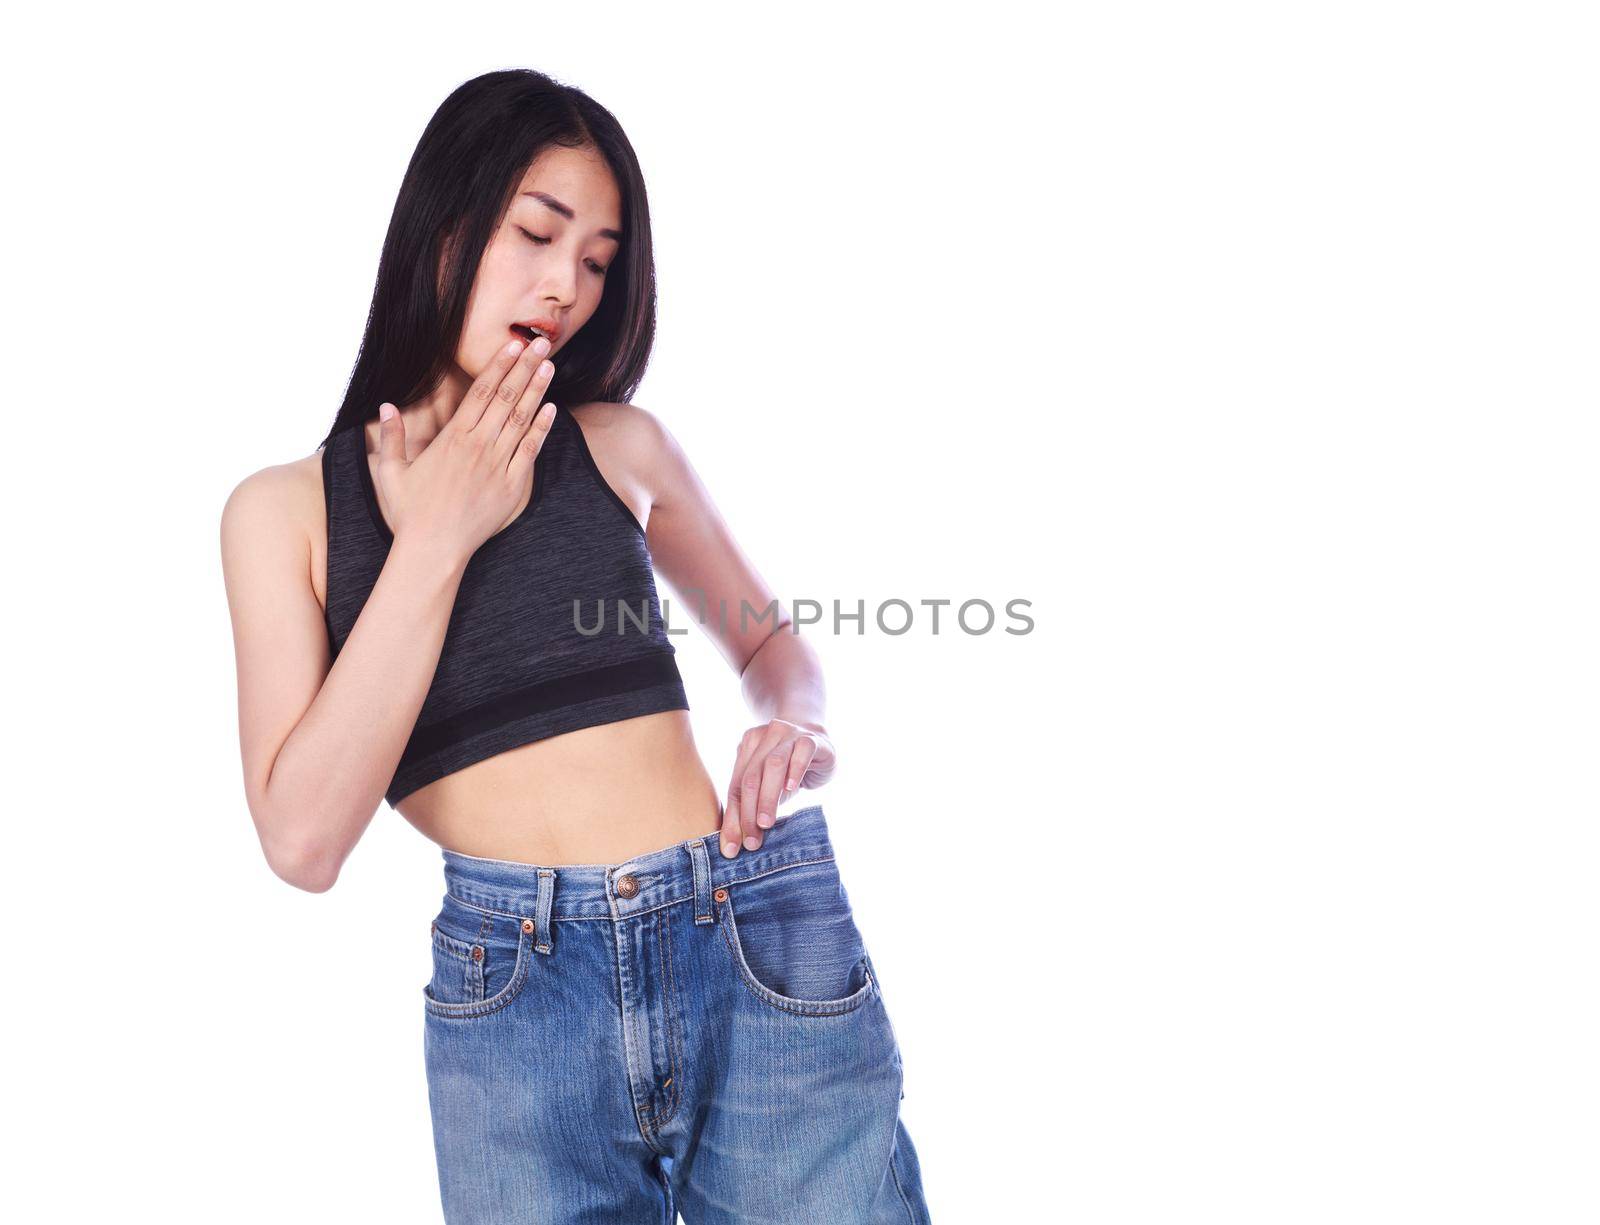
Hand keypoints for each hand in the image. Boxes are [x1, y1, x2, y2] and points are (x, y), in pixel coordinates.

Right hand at [372, 336, 557, 562]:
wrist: (433, 549)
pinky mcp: (512, 486)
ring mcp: (498, 466)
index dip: (499, 365)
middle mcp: (478, 446)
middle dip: (525, 367)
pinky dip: (542, 429)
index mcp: (452, 438)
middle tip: (542, 343)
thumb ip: (392, 437)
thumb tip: (386, 406)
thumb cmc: (409, 513)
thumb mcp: (391, 472)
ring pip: (522, 420)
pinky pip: (530, 452)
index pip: (481, 392)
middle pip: (507, 398)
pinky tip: (552, 410)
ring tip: (550, 366)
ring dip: (538, 391)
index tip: (513, 345)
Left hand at [719, 719, 835, 857]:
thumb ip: (751, 807)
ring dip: (767, 797)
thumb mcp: (768, 788)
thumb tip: (733, 845)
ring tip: (766, 823)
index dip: (733, 819)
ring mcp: (788, 734)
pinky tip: (791, 788)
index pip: (736, 787)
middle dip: (748, 812)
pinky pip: (801, 753)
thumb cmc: (789, 771)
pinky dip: (795, 771)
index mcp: (747, 748)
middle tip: (751, 842)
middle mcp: (764, 737)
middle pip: (751, 777)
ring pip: (773, 765)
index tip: (731, 848)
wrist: (820, 742)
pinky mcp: (811, 739)